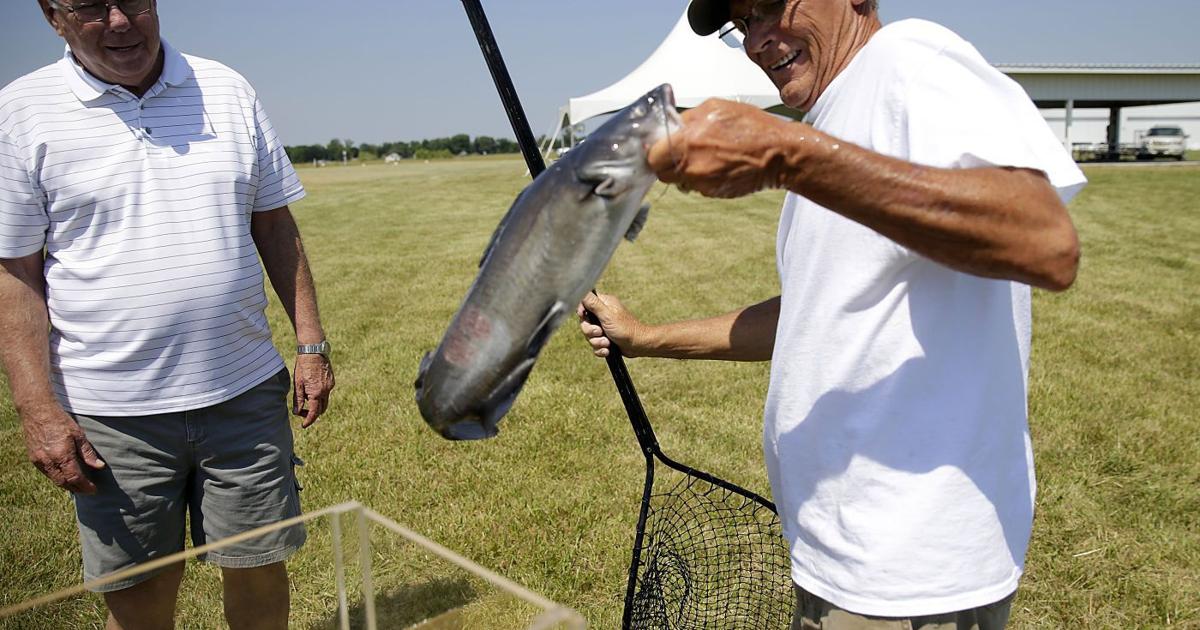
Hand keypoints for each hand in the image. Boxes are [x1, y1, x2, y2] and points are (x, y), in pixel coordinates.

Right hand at [21, 403, 104, 493]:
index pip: (75, 478)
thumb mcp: (79, 435)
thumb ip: (88, 453)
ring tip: (78, 485)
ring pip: (54, 480)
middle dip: (76, 488)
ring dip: (67, 485)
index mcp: (62, 455)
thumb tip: (99, 466)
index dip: (85, 486)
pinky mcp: (33, 459)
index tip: (94, 490)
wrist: (37, 412)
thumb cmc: (60, 421)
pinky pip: (47, 473)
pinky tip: (65, 476)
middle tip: (87, 490)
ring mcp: (38, 461)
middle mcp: (48, 461)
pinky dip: (57, 477)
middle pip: (63, 483)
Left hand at [293, 354, 333, 427]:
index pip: (314, 412)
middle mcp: (326, 391)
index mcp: (316, 392)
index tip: (304, 425)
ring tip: (306, 400)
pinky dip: (320, 395)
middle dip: (313, 413)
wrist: (314, 350)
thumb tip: (296, 412)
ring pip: (325, 401)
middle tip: (302, 412)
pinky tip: (312, 388)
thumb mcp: (297, 383)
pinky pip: (327, 392)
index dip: (309, 420)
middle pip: (321, 409)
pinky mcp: (332, 380)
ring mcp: (330, 385)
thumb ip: (298, 399)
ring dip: (317, 405)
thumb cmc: (303, 366)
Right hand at [577, 292, 646, 358]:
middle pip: (584, 322)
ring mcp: (603, 328)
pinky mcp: (605, 339)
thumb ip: (594, 304)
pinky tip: (608, 349)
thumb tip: (583, 291)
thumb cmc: (626, 329)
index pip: (584, 303)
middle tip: (601, 332)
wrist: (638, 345)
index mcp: (604, 304)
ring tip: (607, 342)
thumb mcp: (607, 315)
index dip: (581, 311)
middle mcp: (602, 315)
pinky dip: (601, 349)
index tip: (583, 315)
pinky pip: (595, 345)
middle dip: (591, 331)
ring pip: (589, 336)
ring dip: (597, 342)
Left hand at [648, 98, 794, 197]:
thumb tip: (672, 124)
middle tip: (680, 153)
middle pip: (661, 171)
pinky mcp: (712, 192)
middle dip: (666, 163)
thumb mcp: (717, 108)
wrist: (780, 154)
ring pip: (678, 180)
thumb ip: (689, 118)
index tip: (660, 145)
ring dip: (684, 171)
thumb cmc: (753, 128)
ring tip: (705, 157)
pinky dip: (702, 178)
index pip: (653, 153)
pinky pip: (696, 186)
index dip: (656, 149)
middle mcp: (691, 164)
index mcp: (688, 139)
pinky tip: (718, 166)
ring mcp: (701, 181)